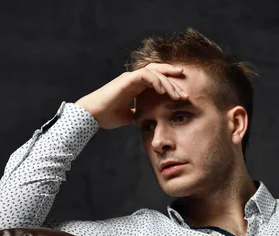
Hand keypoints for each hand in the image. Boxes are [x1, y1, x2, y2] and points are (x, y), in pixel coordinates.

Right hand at [74, 63, 188, 129]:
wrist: (92, 115)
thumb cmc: (106, 116)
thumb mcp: (128, 116)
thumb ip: (137, 114)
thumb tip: (145, 120)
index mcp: (135, 86)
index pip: (157, 80)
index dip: (171, 84)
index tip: (183, 95)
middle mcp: (134, 78)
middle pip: (159, 73)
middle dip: (174, 82)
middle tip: (186, 94)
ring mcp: (130, 77)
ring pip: (155, 73)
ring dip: (168, 83)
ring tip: (178, 95)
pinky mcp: (126, 79)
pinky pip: (146, 75)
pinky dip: (157, 81)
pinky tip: (164, 91)